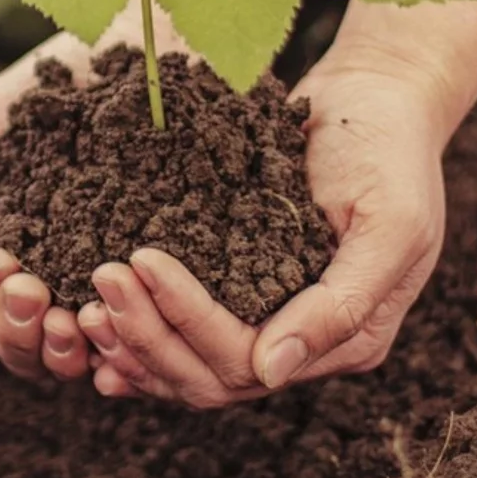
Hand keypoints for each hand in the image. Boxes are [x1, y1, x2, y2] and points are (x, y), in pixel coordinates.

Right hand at [0, 9, 187, 381]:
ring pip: (75, 356)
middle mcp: (62, 282)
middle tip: (31, 290)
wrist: (146, 30)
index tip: (1, 261)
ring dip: (62, 347)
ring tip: (72, 316)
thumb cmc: (62, 78)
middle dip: (17, 328)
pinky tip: (122, 319)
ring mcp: (115, 286)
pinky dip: (125, 343)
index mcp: (17, 253)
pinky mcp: (174, 280)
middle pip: (22, 346)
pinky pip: (143, 335)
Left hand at [77, 47, 453, 406]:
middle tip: (99, 279)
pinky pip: (181, 336)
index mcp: (348, 339)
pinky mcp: (239, 294)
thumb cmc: (390, 152)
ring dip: (132, 342)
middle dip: (147, 335)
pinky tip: (90, 322)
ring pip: (187, 367)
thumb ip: (342, 303)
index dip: (188, 320)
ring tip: (84, 304)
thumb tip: (271, 371)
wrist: (376, 101)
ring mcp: (269, 324)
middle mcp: (304, 346)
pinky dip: (138, 335)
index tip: (139, 259)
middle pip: (209, 376)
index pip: (248, 359)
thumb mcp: (392, 222)